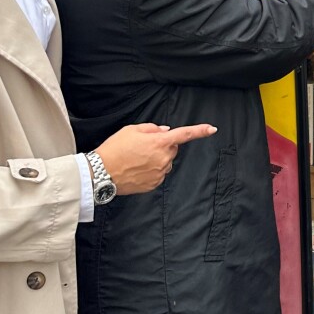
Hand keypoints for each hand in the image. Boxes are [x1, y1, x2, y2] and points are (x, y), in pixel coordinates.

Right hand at [95, 122, 217, 195]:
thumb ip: (152, 128)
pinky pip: (158, 174)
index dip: (200, 131)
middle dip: (162, 146)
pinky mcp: (154, 184)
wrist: (101, 173)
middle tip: (142, 146)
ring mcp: (160, 173)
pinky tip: (136, 169)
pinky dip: (151, 170)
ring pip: (165, 162)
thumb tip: (165, 131)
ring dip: (156, 159)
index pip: (184, 135)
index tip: (212, 129)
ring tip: (136, 159)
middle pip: (171, 149)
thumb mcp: (131, 130)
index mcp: (160, 142)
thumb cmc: (114, 149)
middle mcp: (163, 159)